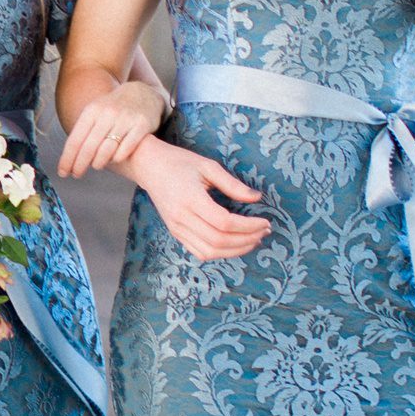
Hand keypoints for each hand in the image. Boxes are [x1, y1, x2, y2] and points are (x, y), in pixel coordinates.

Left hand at [58, 79, 167, 177]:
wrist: (143, 94)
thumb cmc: (113, 109)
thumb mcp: (95, 112)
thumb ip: (83, 131)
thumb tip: (68, 158)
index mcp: (92, 111)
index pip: (75, 140)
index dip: (67, 159)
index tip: (62, 173)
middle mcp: (107, 114)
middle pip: (89, 147)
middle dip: (80, 165)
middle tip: (76, 175)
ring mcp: (125, 119)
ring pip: (107, 150)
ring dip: (98, 162)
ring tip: (96, 166)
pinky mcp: (142, 125)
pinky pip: (125, 149)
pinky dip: (117, 158)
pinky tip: (114, 160)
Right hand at [131, 136, 269, 259]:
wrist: (149, 166)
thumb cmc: (180, 162)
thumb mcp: (208, 166)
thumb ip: (233, 184)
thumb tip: (257, 198)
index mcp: (190, 199)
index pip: (224, 222)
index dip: (249, 226)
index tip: (265, 221)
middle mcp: (181, 218)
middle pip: (219, 241)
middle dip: (246, 240)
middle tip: (264, 232)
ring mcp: (177, 228)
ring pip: (210, 251)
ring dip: (235, 250)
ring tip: (253, 240)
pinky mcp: (176, 233)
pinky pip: (199, 252)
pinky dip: (220, 253)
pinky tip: (234, 245)